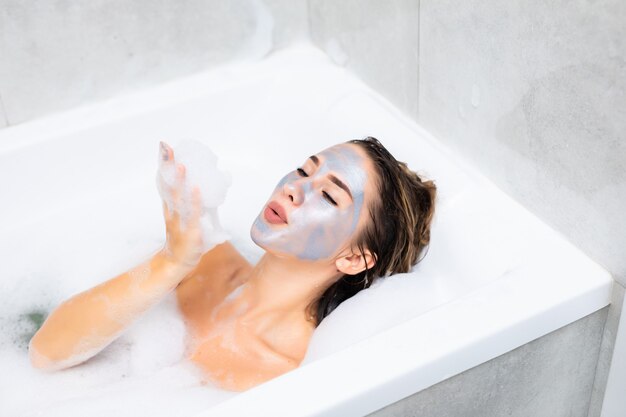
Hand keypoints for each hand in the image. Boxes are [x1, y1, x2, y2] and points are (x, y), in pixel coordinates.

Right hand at [157, 142, 204, 267]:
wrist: (176, 263)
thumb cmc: (183, 238)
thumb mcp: (186, 216)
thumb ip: (193, 203)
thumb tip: (204, 187)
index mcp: (171, 205)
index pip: (166, 181)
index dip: (166, 165)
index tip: (165, 148)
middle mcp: (172, 210)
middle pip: (169, 184)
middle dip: (169, 166)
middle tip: (167, 147)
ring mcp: (180, 220)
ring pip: (178, 197)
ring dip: (180, 180)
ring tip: (182, 164)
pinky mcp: (190, 230)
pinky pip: (192, 213)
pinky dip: (194, 200)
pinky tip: (195, 189)